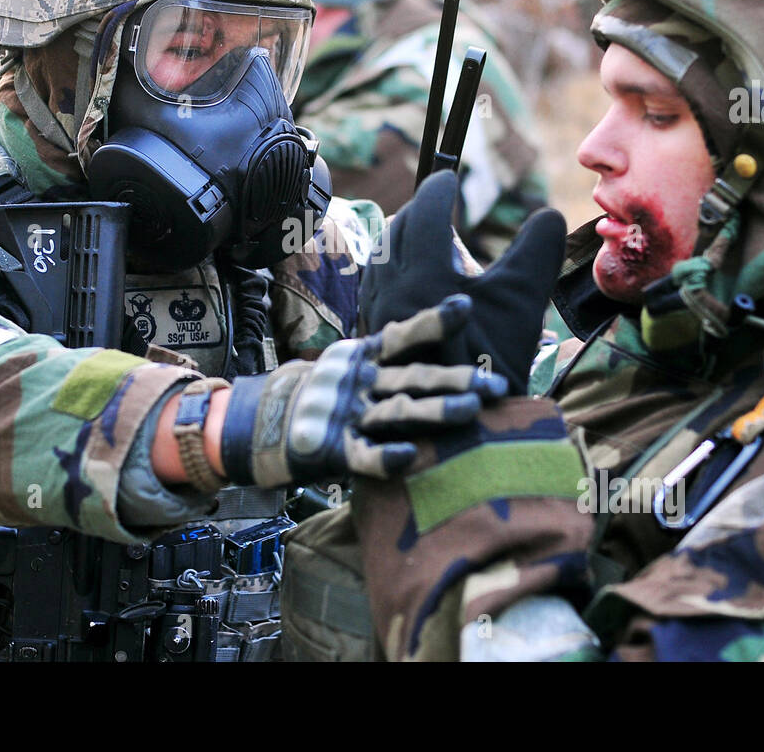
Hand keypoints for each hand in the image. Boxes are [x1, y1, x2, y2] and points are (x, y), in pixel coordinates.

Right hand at [218, 295, 507, 486]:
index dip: (433, 322)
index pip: (404, 336)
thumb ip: (395, 354)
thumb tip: (455, 326)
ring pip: (397, 412)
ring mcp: (347, 415)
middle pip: (413, 378)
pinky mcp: (336, 450)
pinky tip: (407, 457)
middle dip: (454, 379)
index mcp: (366, 357)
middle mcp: (360, 381)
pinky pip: (364, 455)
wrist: (268, 424)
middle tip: (495, 384)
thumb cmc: (332, 395)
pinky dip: (384, 457)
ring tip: (470, 410)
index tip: (466, 307)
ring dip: (434, 411)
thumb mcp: (358, 366)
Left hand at [359, 171, 566, 393]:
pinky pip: (376, 292)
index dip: (438, 190)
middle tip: (438, 206)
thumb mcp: (524, 300)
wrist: (462, 431)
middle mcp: (388, 291)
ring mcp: (376, 318)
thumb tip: (548, 214)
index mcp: (421, 273)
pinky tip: (413, 286)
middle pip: (395, 233)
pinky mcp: (375, 340)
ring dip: (401, 245)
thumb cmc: (494, 363)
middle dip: (417, 213)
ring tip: (426, 243)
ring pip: (380, 263)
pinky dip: (394, 275)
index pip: (423, 213)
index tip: (449, 178)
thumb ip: (537, 249)